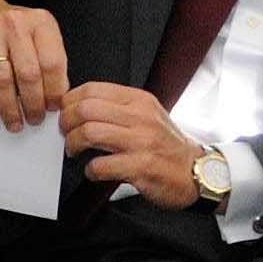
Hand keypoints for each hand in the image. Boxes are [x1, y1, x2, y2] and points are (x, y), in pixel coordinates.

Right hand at [0, 0, 70, 127]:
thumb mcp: (37, 34)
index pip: (53, 63)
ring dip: (9, 107)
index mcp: (40, 23)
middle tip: (34, 119)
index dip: (54, 91)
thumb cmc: (9, 27)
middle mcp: (16, 24)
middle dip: (32, 104)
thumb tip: (56, 97)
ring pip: (2, 80)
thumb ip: (48, 60)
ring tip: (14, 120)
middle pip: (28, 74)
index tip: (53, 108)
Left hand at [64, 84, 210, 208]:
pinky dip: (89, 170)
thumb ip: (116, 107)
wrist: (196, 172)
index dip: (69, 102)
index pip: (91, 89)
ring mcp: (142, 142)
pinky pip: (100, 165)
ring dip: (73, 145)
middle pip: (85, 109)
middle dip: (66, 123)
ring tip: (75, 152)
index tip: (66, 114)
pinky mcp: (141, 167)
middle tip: (67, 134)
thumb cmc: (165, 145)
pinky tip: (94, 171)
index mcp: (139, 100)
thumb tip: (77, 105)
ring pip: (89, 133)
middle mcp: (141, 117)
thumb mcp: (146, 114)